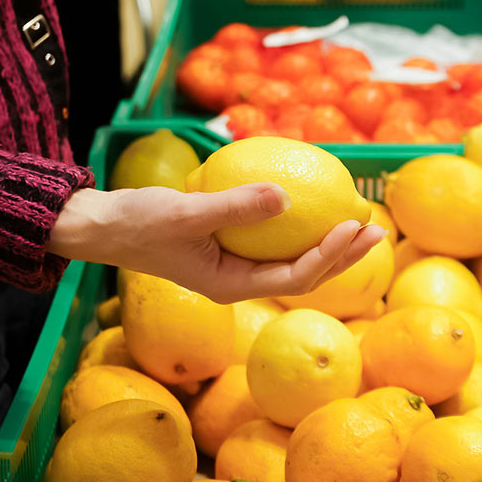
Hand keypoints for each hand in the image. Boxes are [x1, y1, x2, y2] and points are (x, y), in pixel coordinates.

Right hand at [48, 185, 385, 302]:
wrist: (104, 227)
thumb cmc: (139, 222)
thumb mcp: (186, 212)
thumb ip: (234, 207)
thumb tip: (285, 195)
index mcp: (233, 286)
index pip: (297, 278)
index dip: (331, 256)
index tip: (353, 226)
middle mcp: (240, 282)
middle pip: (306, 274)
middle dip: (345, 254)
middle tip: (377, 227)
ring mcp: (236, 267)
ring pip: (294, 258)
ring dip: (330, 241)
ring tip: (360, 217)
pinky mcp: (230, 248)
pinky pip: (275, 240)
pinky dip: (300, 224)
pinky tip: (313, 198)